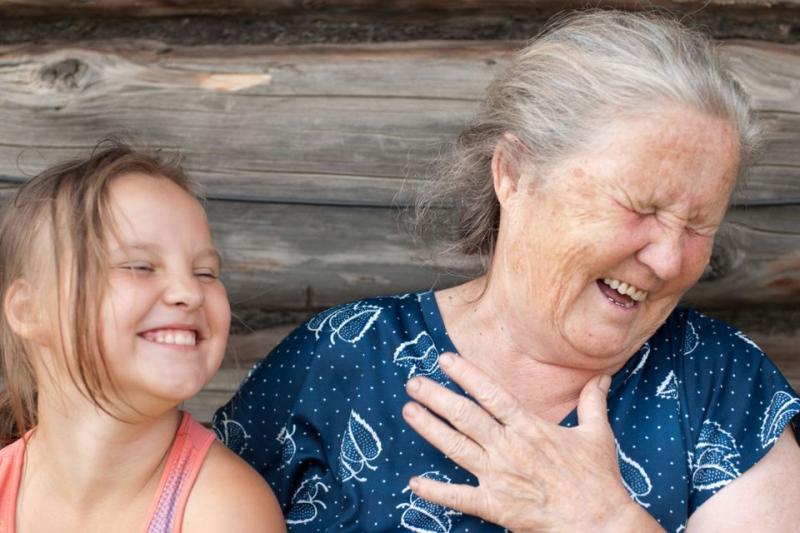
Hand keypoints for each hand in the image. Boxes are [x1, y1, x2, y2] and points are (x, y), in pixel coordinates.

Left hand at [402, 353, 661, 531]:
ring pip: (455, 447)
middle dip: (436, 397)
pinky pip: (459, 497)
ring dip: (429, 428)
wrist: (599, 521)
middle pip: (464, 416)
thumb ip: (592, 402)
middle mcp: (507, 447)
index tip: (444, 360)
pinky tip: (414, 483)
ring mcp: (498, 476)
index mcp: (529, 427)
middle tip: (413, 383)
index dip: (465, 375)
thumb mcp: (597, 434)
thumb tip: (602, 376)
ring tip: (408, 411)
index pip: (490, 394)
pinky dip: (435, 491)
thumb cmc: (597, 479)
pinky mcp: (494, 505)